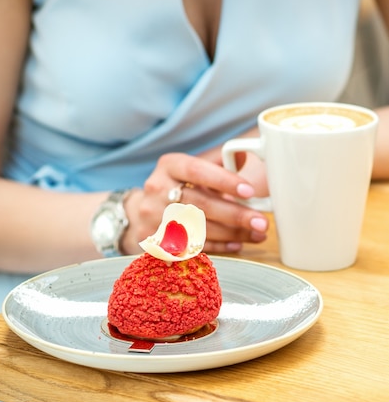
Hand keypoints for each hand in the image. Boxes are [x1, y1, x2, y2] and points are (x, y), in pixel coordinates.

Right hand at [121, 151, 268, 254]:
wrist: (141, 212)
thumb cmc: (176, 187)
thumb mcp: (191, 167)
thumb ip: (217, 161)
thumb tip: (244, 155)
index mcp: (169, 166)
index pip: (197, 171)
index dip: (224, 181)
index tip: (250, 191)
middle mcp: (157, 190)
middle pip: (201, 205)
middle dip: (236, 215)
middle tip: (261, 222)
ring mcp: (154, 218)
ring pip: (199, 229)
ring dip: (233, 234)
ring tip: (257, 234)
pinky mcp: (157, 242)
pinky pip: (193, 246)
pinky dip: (219, 246)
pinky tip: (237, 243)